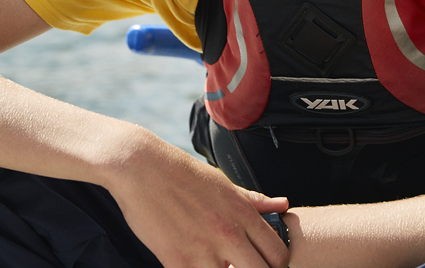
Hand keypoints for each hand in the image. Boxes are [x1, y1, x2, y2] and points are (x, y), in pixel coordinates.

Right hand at [106, 128, 289, 267]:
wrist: (141, 167)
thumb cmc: (182, 172)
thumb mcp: (222, 183)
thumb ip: (253, 200)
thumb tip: (283, 204)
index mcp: (241, 212)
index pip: (278, 253)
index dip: (276, 264)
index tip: (264, 263)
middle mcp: (228, 232)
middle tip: (241, 266)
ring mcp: (203, 250)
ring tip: (216, 263)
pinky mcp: (176, 262)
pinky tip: (193, 264)